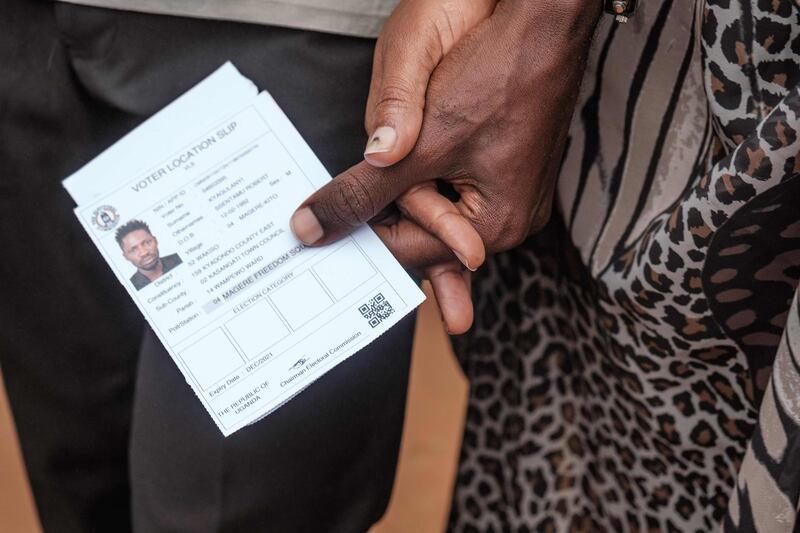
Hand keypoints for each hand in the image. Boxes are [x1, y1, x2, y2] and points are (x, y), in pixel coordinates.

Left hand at [291, 1, 600, 331]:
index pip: (412, 250)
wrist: (542, 27)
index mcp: (496, 226)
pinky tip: (420, 148)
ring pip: (440, 205)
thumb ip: (363, 192)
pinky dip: (432, 174)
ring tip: (402, 152)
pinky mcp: (511, 170)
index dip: (364, 232)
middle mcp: (513, 219)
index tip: (328, 221)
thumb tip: (314, 226)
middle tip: (362, 180)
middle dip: (393, 208)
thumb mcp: (420, 144)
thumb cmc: (496, 75)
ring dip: (411, 187)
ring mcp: (516, 194)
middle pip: (428, 232)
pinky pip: (460, 186)